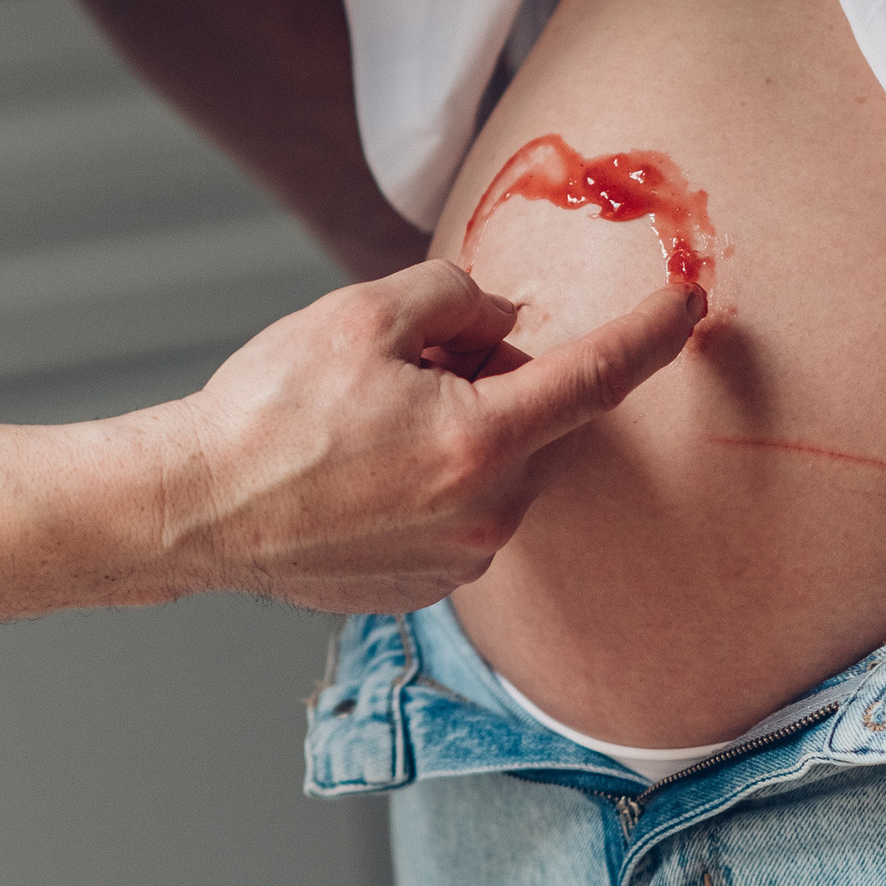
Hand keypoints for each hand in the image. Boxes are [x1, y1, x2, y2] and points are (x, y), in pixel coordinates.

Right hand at [147, 258, 699, 610]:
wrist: (197, 509)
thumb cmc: (268, 411)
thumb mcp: (362, 314)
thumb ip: (457, 297)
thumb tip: (507, 318)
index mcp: (480, 439)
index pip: (598, 377)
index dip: (651, 334)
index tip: (688, 306)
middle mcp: (488, 512)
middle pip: (546, 422)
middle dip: (507, 378)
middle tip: (420, 359)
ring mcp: (461, 560)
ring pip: (507, 470)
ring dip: (471, 431)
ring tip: (374, 421)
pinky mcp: (430, 588)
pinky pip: (468, 515)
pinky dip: (440, 480)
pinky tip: (366, 471)